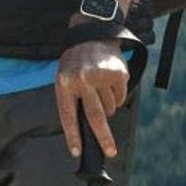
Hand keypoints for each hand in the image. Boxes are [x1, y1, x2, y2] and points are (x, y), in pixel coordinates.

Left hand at [55, 39, 131, 159]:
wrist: (92, 33)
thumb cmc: (75, 61)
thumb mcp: (65, 76)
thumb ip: (72, 100)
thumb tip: (84, 131)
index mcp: (65, 82)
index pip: (68, 115)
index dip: (72, 135)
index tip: (76, 152)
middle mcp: (83, 80)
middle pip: (95, 117)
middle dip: (103, 138)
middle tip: (110, 152)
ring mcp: (101, 76)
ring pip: (110, 108)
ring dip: (108, 108)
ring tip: (100, 91)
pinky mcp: (117, 73)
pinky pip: (120, 97)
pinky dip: (117, 97)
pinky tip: (109, 83)